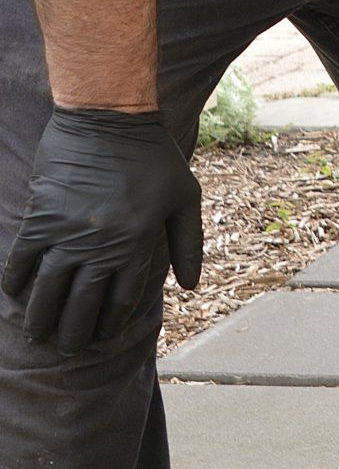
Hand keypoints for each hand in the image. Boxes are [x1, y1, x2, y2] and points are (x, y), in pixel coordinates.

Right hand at [3, 108, 201, 354]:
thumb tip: (191, 285)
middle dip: (73, 332)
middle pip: (81, 303)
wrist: (110, 118)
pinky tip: (15, 295)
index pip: (119, 299)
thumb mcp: (185, 197)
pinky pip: (22, 258)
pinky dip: (15, 280)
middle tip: (67, 349)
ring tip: (37, 335)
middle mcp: (100, 245)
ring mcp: (66, 233)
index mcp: (137, 244)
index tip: (101, 338)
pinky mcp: (40, 216)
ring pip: (48, 289)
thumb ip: (189, 243)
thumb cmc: (154, 157)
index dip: (109, 324)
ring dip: (41, 317)